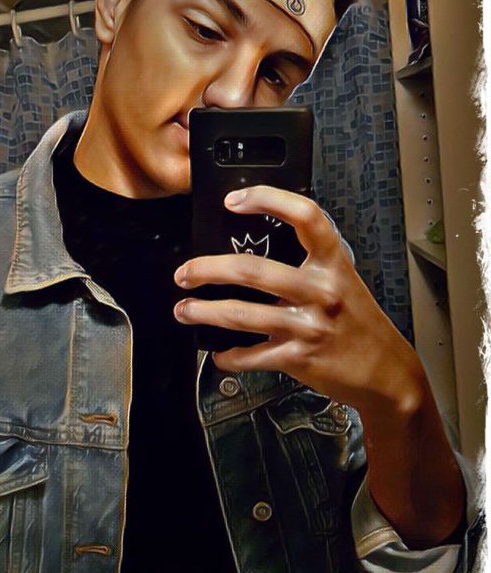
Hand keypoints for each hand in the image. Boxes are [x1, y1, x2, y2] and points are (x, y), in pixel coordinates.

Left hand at [173, 185, 425, 415]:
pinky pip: (251, 355)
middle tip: (186, 273)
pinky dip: (228, 355)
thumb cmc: (359, 323)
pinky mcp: (299, 358)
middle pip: (252, 270)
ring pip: (241, 315)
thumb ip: (310, 263)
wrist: (387, 372)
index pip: (304, 216)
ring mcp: (308, 326)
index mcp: (333, 263)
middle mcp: (320, 290)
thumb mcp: (344, 280)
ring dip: (203, 312)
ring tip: (185, 310)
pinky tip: (219, 351)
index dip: (267, 199)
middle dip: (207, 270)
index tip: (233, 200)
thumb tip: (258, 247)